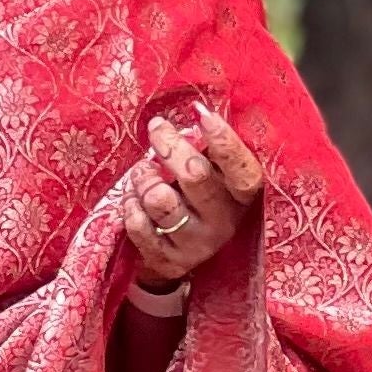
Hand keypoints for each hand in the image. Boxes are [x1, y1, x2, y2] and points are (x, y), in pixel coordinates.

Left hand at [121, 100, 263, 292]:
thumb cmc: (196, 197)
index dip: (224, 141)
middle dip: (169, 145)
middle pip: (195, 175)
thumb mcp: (212, 173)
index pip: (243, 170)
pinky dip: (129, 204)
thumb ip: (206, 148)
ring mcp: (196, 244)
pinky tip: (133, 199)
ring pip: (160, 199)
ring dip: (143, 178)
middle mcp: (224, 222)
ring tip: (141, 173)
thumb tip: (196, 112)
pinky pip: (137, 223)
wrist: (180, 251)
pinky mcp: (167, 260)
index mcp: (242, 196)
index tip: (199, 113)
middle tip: (156, 129)